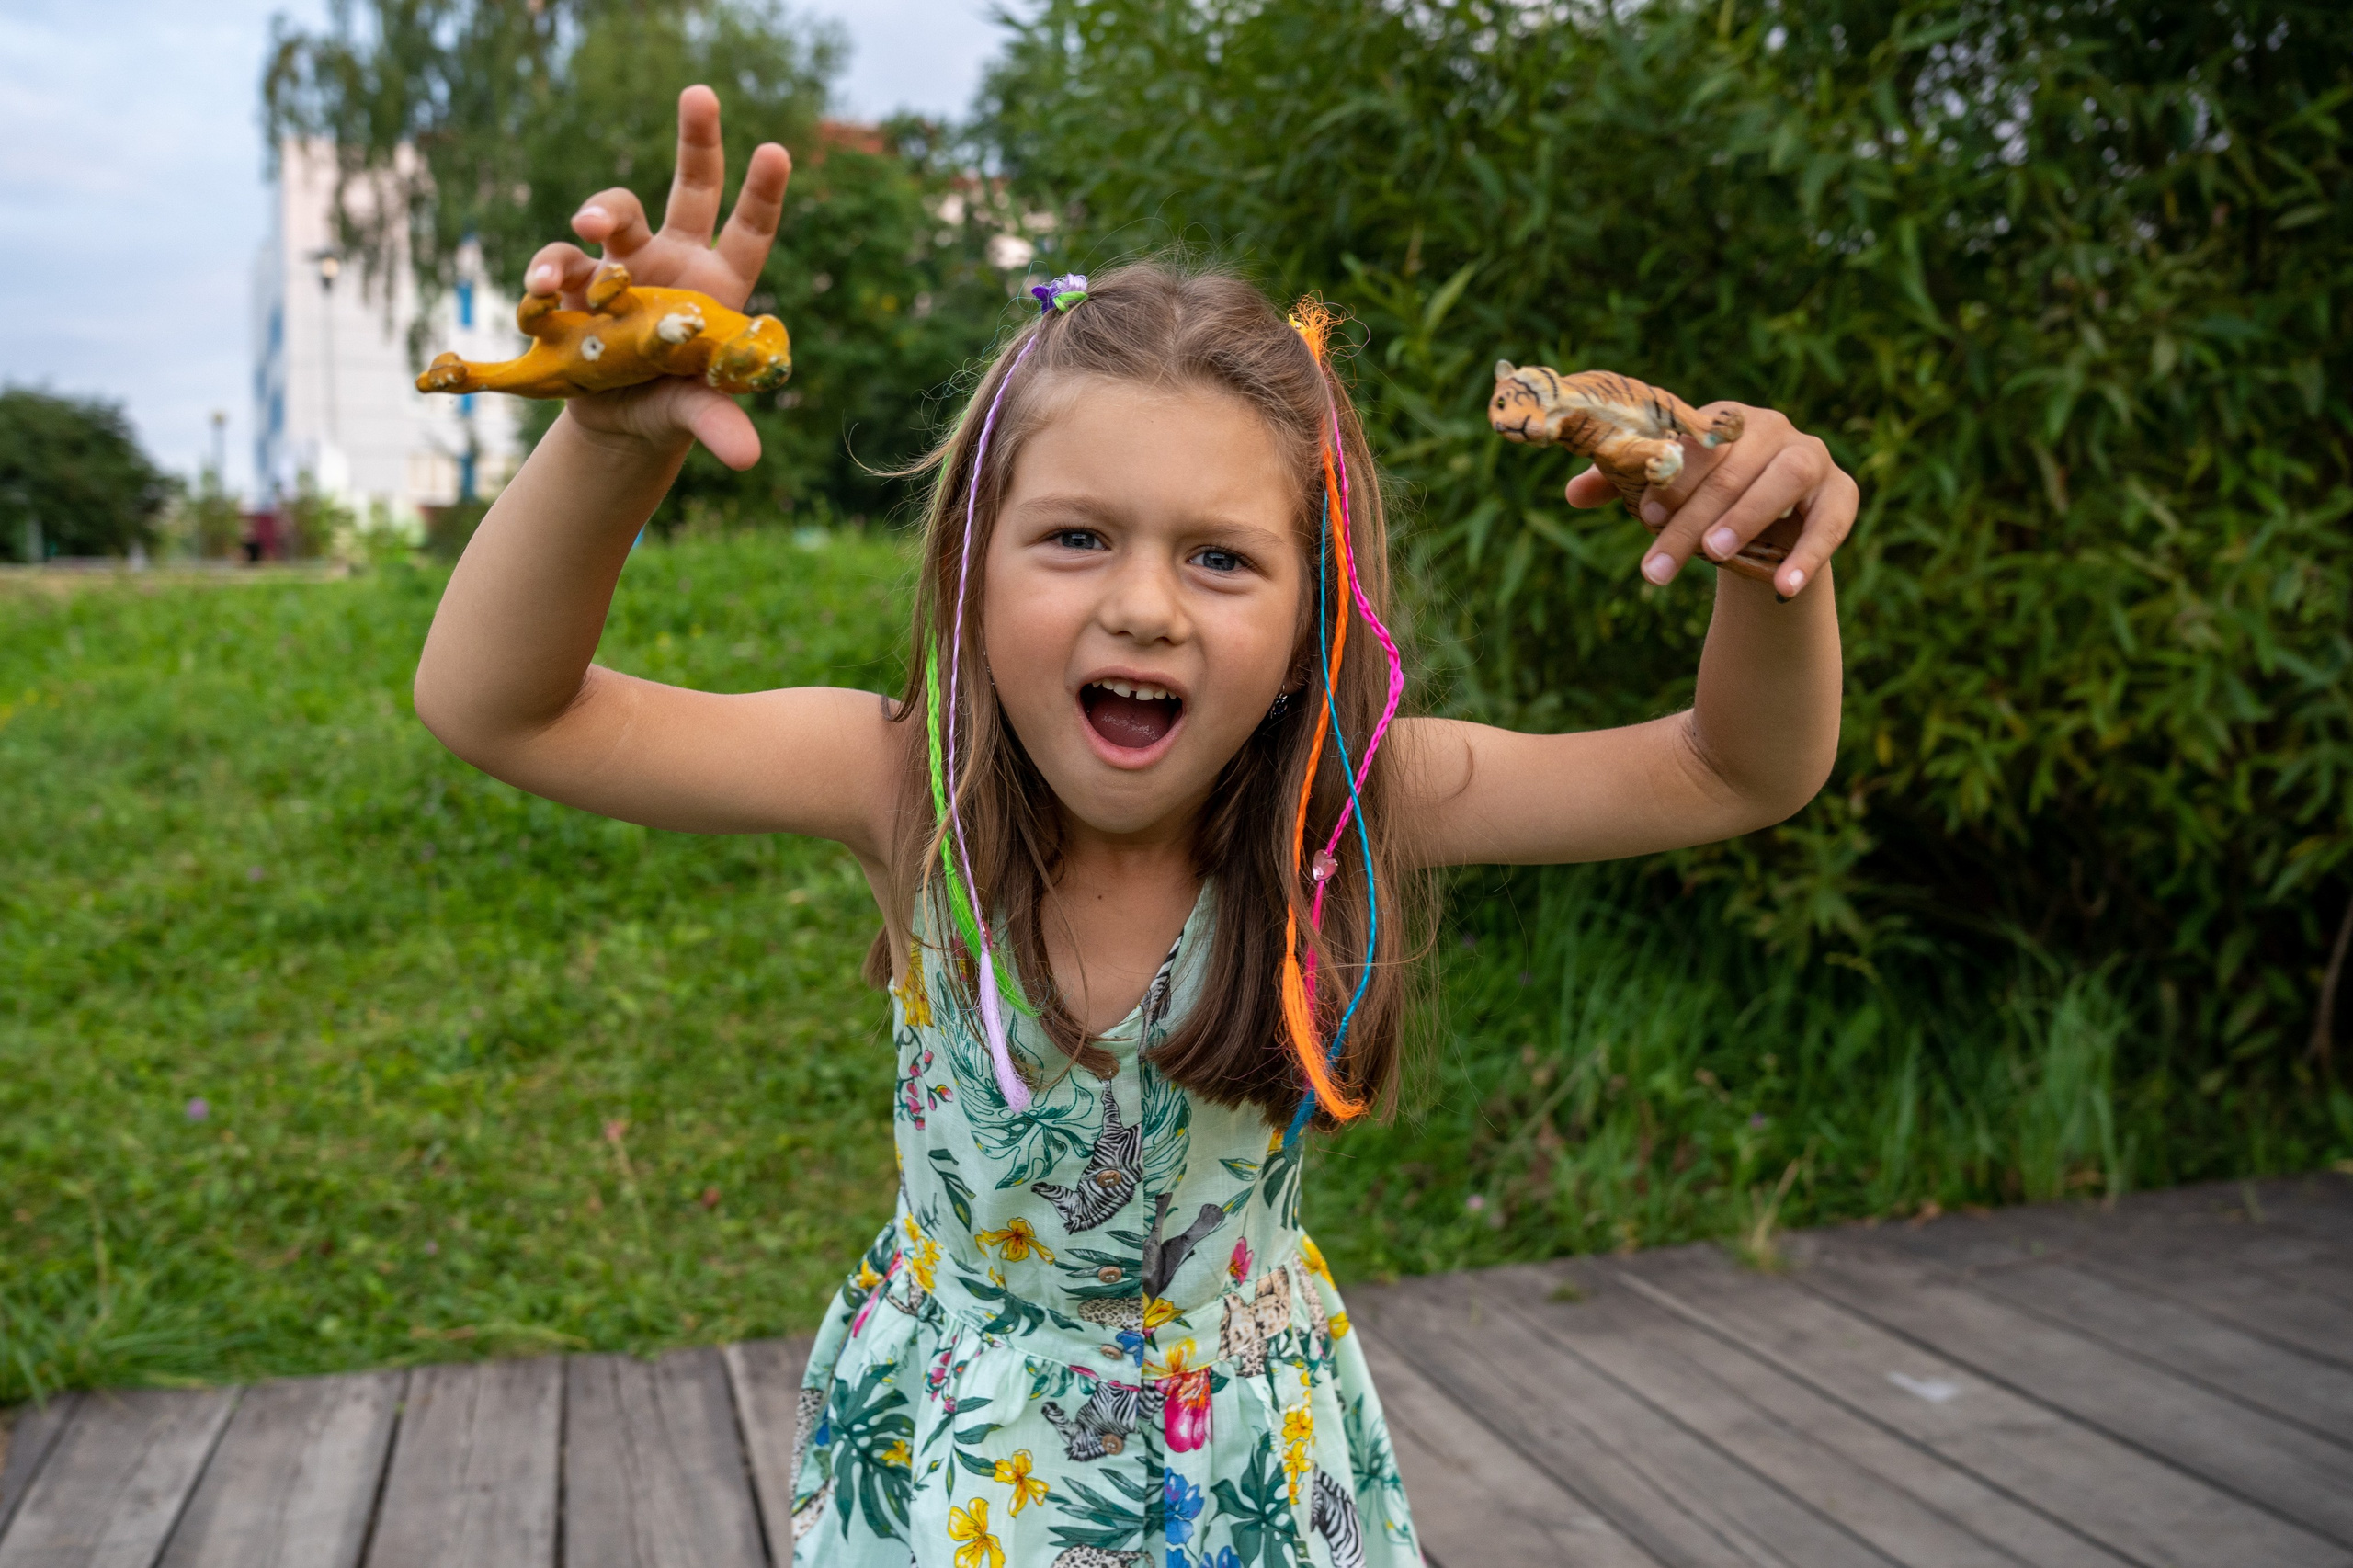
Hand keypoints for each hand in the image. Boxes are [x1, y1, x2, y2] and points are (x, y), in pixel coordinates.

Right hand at [522, 85, 792, 471]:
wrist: (614, 422)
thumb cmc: (669, 408)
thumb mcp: (693, 414)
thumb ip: (717, 423)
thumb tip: (747, 456)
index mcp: (718, 285)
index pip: (748, 231)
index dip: (763, 191)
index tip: (777, 149)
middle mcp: (673, 261)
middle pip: (690, 186)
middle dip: (697, 138)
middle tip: (700, 93)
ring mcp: (619, 265)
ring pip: (613, 216)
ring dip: (600, 214)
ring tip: (588, 230)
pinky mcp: (571, 287)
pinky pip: (556, 267)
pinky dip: (546, 275)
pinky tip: (541, 295)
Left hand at [1565, 404, 1857, 597]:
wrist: (1770, 532)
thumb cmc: (1707, 504)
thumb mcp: (1667, 496)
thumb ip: (1622, 487)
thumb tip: (1572, 492)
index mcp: (1723, 420)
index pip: (1694, 442)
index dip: (1670, 477)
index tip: (1642, 515)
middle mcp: (1771, 429)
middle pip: (1730, 470)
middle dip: (1691, 520)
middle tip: (1658, 566)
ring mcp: (1811, 458)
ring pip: (1783, 479)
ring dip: (1746, 516)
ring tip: (1713, 555)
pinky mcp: (1842, 494)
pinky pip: (1830, 523)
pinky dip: (1808, 556)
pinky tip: (1783, 588)